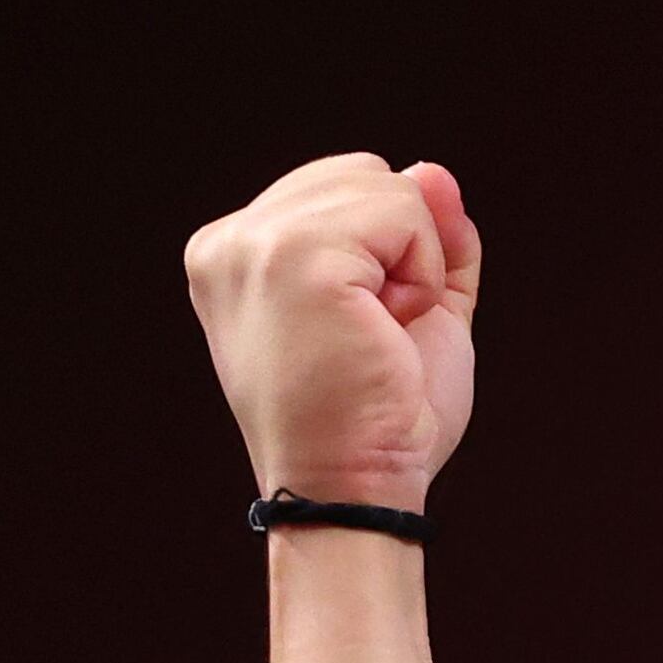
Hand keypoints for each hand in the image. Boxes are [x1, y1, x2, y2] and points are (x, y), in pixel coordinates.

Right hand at [184, 154, 481, 514]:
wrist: (359, 491)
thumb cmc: (381, 421)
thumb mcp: (411, 307)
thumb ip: (420, 235)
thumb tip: (433, 171)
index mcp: (235, 253)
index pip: (340, 188)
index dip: (385, 255)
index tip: (358, 332)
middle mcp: (228, 242)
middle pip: (362, 173)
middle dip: (401, 251)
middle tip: (373, 337)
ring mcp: (255, 244)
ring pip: (388, 187)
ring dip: (415, 266)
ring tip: (377, 335)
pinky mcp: (295, 255)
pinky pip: (404, 212)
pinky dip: (423, 274)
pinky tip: (387, 329)